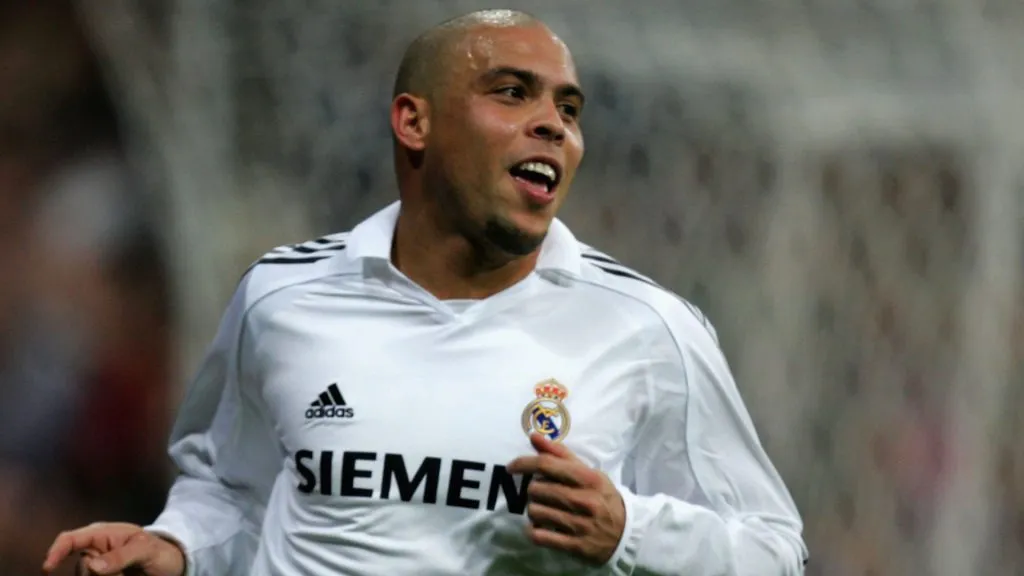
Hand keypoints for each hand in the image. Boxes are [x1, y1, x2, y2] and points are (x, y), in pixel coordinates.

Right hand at [42, 522, 185, 575]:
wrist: (172, 565)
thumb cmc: (159, 551)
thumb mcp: (146, 550)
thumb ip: (121, 555)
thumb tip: (92, 566)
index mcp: (102, 534)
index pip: (71, 539)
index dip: (56, 551)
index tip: (48, 568)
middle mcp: (95, 551)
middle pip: (81, 568)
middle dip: (99, 574)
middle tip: (125, 573)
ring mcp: (99, 568)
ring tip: (128, 574)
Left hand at [507, 433, 625, 564]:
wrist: (627, 533)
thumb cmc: (602, 498)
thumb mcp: (589, 473)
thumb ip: (560, 455)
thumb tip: (534, 436)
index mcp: (588, 478)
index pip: (547, 465)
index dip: (524, 463)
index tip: (511, 467)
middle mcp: (584, 500)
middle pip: (537, 489)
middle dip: (533, 490)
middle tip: (542, 494)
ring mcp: (580, 524)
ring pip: (535, 512)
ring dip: (533, 510)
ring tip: (543, 510)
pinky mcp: (575, 545)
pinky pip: (539, 536)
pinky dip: (533, 531)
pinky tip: (540, 527)